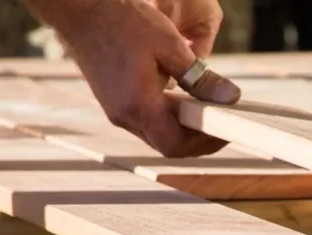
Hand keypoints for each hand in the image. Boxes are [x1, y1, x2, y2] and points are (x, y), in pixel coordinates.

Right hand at [22, 0, 240, 156]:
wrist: (82, 13)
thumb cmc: (122, 23)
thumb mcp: (169, 45)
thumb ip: (200, 77)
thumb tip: (229, 97)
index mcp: (138, 105)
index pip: (175, 145)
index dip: (204, 143)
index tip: (224, 129)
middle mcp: (124, 116)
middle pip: (167, 145)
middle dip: (196, 138)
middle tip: (217, 120)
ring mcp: (116, 112)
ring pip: (155, 135)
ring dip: (181, 127)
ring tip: (201, 106)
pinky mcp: (113, 104)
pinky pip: (144, 122)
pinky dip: (165, 117)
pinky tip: (177, 97)